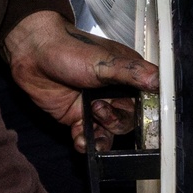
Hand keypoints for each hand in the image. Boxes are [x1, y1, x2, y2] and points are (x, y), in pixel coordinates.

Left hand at [3, 9, 156, 151]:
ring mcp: (96, 107)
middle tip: (98, 109)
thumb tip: (159, 81)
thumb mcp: (104, 61)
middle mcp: (116, 94)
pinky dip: (86, 143)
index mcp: (128, 77)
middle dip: (116, 122)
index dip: (147, 114)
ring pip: (110, 133)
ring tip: (89, 129)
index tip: (143, 122)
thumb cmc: (70, 49)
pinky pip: (89, 138)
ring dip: (103, 138)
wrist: (33, 54)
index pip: (148, 101)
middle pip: (129, 122)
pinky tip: (78, 140)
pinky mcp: (78, 118)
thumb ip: (131, 72)